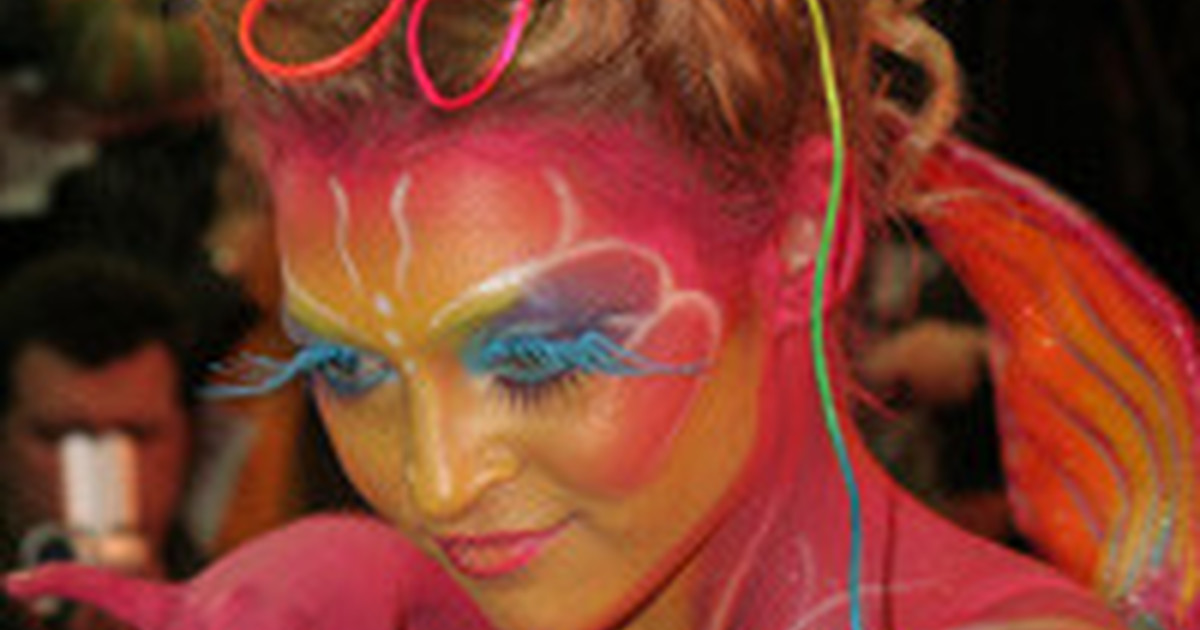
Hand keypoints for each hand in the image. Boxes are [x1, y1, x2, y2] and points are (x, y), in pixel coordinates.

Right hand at [4, 515, 484, 629]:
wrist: (354, 548)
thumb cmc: (386, 591)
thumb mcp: (416, 618)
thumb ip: (430, 625)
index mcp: (300, 620)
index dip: (310, 629)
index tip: (325, 621)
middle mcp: (240, 613)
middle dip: (258, 629)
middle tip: (294, 614)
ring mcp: (207, 610)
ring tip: (275, 616)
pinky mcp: (185, 608)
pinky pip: (123, 599)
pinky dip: (72, 590)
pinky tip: (17, 586)